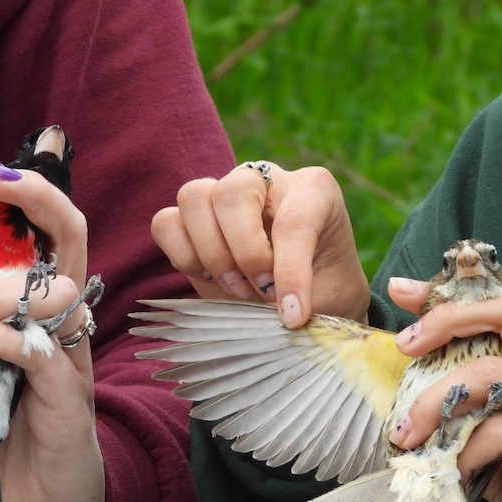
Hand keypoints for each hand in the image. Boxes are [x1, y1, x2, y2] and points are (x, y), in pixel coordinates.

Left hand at [0, 148, 102, 501]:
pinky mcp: (67, 400)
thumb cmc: (3, 431)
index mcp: (44, 311)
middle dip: (40, 199)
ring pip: (56, 295)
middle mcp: (66, 326)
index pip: (52, 235)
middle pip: (74, 242)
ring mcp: (72, 360)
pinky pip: (39, 353)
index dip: (30, 192)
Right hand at [151, 161, 369, 326]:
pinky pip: (166, 223)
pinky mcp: (190, 221)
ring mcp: (223, 195)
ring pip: (194, 198)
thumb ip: (313, 299)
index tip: (292, 316)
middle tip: (260, 291)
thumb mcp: (335, 295)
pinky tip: (212, 280)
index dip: (290, 272)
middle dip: (243, 251)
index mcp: (313, 191)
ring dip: (210, 253)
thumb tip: (284, 319)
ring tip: (237, 289)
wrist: (308, 296)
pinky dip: (183, 256)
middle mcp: (265, 182)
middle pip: (233, 191)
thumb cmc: (325, 291)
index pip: (294, 220)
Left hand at [387, 277, 501, 501]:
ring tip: (405, 434)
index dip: (454, 296)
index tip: (404, 291)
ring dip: (434, 402)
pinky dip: (462, 450)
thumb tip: (413, 413)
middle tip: (403, 346)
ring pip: (491, 375)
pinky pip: (499, 433)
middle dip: (446, 321)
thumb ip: (478, 419)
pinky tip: (449, 470)